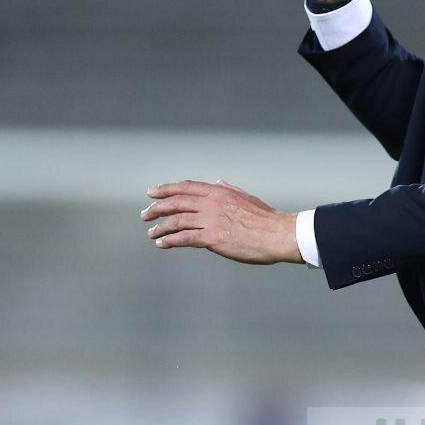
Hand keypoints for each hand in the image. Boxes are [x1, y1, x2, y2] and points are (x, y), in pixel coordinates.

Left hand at [141, 179, 300, 264]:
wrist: (278, 234)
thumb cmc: (267, 219)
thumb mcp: (247, 197)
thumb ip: (230, 189)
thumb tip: (219, 181)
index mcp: (220, 192)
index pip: (186, 187)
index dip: (166, 189)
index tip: (152, 193)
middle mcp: (212, 203)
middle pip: (176, 202)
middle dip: (157, 207)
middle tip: (145, 214)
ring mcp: (211, 220)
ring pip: (176, 220)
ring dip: (160, 227)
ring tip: (152, 233)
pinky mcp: (212, 237)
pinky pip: (184, 238)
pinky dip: (170, 240)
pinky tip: (162, 243)